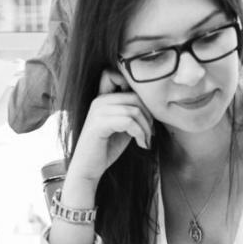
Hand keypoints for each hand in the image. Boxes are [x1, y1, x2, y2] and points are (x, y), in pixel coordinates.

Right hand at [65, 70, 152, 185]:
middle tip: (150, 133)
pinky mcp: (99, 124)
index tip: (143, 110)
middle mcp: (99, 101)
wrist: (88, 169)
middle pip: (135, 96)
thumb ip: (132, 112)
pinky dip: (140, 134)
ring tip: (146, 141)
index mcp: (103, 98)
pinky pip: (129, 122)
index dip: (131, 86)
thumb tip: (153, 106)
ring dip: (146, 128)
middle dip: (148, 115)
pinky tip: (142, 145)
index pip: (114, 74)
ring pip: (134, 109)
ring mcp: (98, 111)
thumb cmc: (106, 148)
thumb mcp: (123, 126)